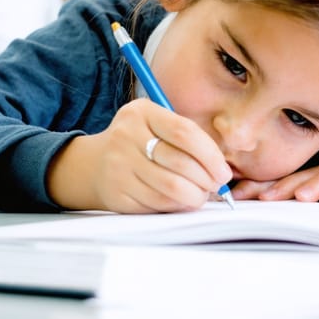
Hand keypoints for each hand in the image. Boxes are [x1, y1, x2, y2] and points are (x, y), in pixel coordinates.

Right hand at [48, 99, 231, 212]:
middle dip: (207, 180)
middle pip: (180, 163)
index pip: (185, 133)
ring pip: (170, 188)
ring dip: (195, 196)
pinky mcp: (117, 193)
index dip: (211, 156)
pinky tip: (181, 201)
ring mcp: (118, 166)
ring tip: (201, 194)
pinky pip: (157, 204)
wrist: (95, 164)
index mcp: (141, 113)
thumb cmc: (141, 143)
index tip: (224, 171)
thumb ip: (188, 138)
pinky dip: (176, 206)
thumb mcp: (158, 125)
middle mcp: (126, 136)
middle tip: (216, 186)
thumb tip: (221, 169)